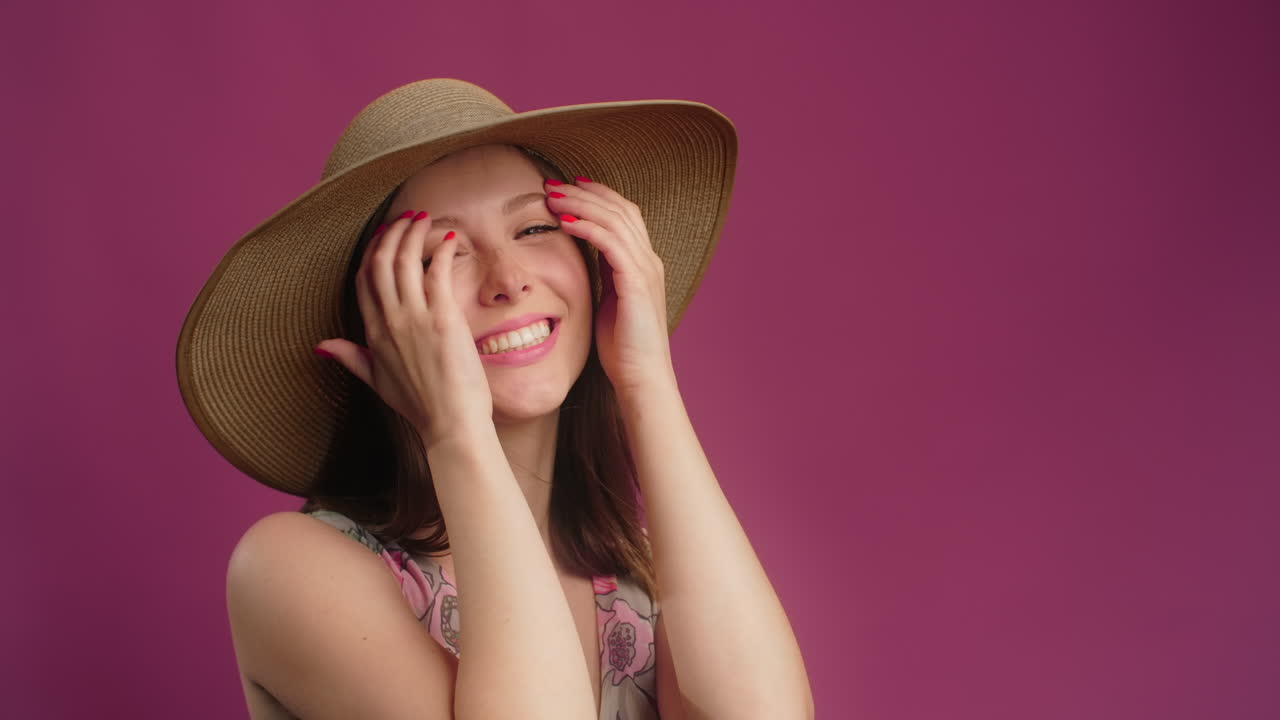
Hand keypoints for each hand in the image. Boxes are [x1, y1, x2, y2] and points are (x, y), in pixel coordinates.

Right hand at [314, 211, 493, 451]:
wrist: (449, 424)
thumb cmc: (420, 406)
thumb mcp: (377, 381)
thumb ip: (351, 358)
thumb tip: (321, 346)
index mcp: (373, 334)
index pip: (363, 282)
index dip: (370, 254)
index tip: (382, 237)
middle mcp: (389, 321)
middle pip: (379, 264)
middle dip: (389, 235)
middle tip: (403, 218)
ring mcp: (413, 318)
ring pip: (404, 261)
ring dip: (412, 234)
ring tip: (422, 219)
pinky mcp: (441, 318)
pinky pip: (437, 272)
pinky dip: (441, 251)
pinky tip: (448, 239)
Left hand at [545, 178, 675, 395]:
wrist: (641, 377)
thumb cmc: (623, 349)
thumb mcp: (609, 304)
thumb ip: (603, 278)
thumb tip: (582, 261)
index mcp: (643, 264)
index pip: (623, 215)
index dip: (596, 196)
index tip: (565, 188)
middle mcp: (649, 260)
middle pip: (620, 208)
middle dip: (584, 192)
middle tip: (552, 184)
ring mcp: (646, 269)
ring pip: (614, 219)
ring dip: (581, 203)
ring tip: (552, 197)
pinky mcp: (636, 282)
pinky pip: (611, 243)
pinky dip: (588, 227)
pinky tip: (565, 222)